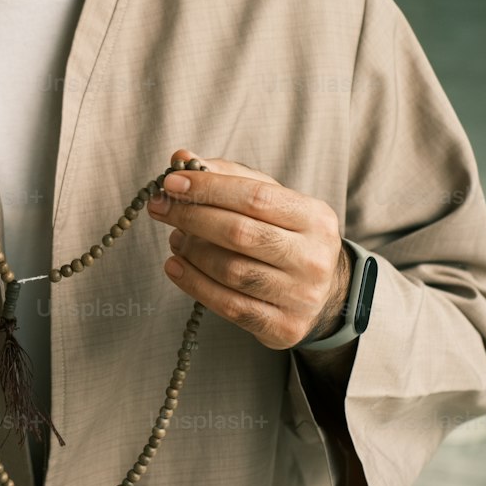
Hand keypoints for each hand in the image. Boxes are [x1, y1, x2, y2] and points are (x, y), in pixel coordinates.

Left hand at [146, 150, 350, 351]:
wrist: (325, 292)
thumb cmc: (285, 235)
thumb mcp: (270, 199)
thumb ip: (227, 176)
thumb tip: (181, 158)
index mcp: (314, 217)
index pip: (255, 197)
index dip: (209, 188)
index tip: (172, 183)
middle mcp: (312, 257)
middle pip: (240, 234)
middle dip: (192, 216)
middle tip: (160, 208)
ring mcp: (301, 296)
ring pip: (231, 271)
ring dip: (192, 251)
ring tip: (175, 238)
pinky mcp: (284, 327)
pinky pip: (229, 306)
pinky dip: (194, 284)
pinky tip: (175, 267)